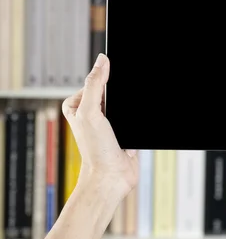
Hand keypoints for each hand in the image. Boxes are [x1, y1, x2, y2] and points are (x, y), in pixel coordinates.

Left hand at [62, 53, 137, 200]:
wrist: (112, 178)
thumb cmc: (95, 150)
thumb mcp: (90, 112)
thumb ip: (94, 84)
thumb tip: (102, 60)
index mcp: (77, 104)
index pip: (95, 80)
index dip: (106, 79)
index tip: (115, 81)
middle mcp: (90, 111)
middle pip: (110, 89)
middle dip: (120, 94)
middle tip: (119, 107)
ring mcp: (107, 120)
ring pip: (124, 101)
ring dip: (129, 106)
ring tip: (125, 119)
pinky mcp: (122, 129)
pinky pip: (133, 114)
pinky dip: (136, 116)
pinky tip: (134, 122)